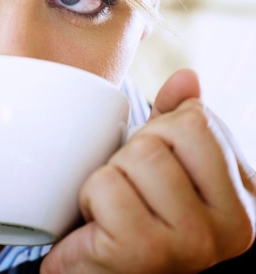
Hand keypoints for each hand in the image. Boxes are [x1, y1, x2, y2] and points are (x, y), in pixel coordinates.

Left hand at [41, 69, 255, 273]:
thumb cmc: (140, 214)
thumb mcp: (168, 164)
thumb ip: (180, 119)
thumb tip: (187, 77)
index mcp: (243, 198)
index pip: (195, 121)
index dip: (161, 132)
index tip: (158, 167)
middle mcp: (230, 227)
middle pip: (161, 137)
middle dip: (132, 153)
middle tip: (132, 190)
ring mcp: (192, 244)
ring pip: (135, 157)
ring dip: (109, 176)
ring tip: (117, 207)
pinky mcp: (145, 254)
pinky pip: (104, 186)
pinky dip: (91, 199)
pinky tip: (100, 225)